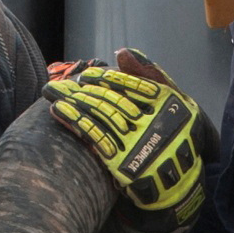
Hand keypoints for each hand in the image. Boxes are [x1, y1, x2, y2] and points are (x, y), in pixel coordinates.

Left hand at [44, 59, 203, 227]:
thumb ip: (150, 74)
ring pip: (101, 118)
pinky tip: (58, 112)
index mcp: (167, 104)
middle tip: (59, 84)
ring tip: (53, 94)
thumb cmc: (178, 133)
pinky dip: (75, 123)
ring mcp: (139, 144)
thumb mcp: (175, 100)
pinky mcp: (124, 164)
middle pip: (112, 101)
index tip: (87, 75)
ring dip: (74, 104)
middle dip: (82, 90)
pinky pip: (95, 139)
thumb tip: (123, 52)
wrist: (181, 180)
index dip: (106, 79)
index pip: (131, 85)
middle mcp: (154, 123)